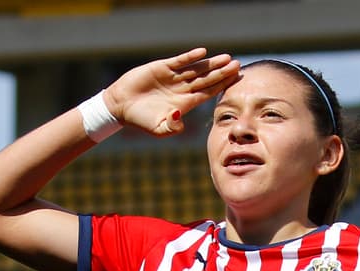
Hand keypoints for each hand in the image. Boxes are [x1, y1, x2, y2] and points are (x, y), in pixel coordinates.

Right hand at [104, 47, 239, 135]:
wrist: (121, 106)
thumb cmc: (141, 120)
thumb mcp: (158, 128)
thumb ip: (171, 126)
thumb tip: (180, 118)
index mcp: (185, 103)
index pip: (208, 93)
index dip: (222, 87)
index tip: (236, 81)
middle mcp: (183, 88)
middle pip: (207, 79)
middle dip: (222, 73)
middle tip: (238, 66)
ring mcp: (174, 77)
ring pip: (197, 69)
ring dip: (211, 64)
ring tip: (227, 58)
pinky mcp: (162, 67)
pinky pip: (179, 61)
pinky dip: (190, 57)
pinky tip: (202, 53)